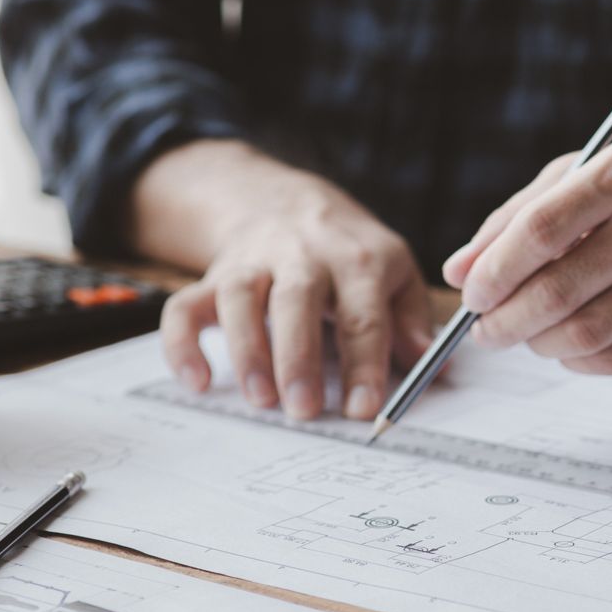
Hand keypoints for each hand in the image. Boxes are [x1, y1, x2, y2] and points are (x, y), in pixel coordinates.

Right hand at [153, 151, 432, 420]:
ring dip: (246, 350)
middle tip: (305, 411)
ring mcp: (252, 263)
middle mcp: (303, 256)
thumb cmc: (351, 251)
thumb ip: (412, 320)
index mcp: (358, 260)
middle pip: (297, 301)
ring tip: (261, 400)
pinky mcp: (212, 276)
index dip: (364, 363)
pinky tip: (197, 383)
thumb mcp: (396, 271)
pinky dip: (182, 345)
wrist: (284, 201)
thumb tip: (429, 364)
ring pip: (239, 298)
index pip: (364, 314)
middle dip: (299, 357)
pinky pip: (184, 306)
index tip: (364, 409)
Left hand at [439, 130, 611, 373]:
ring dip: (537, 344)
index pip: (543, 231)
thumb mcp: (586, 170)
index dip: (496, 270)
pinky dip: (577, 360)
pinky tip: (564, 344)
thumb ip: (517, 217)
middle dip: (505, 321)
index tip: (471, 293)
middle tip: (484, 329)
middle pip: (559, 292)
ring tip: (523, 334)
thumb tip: (460, 272)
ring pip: (586, 333)